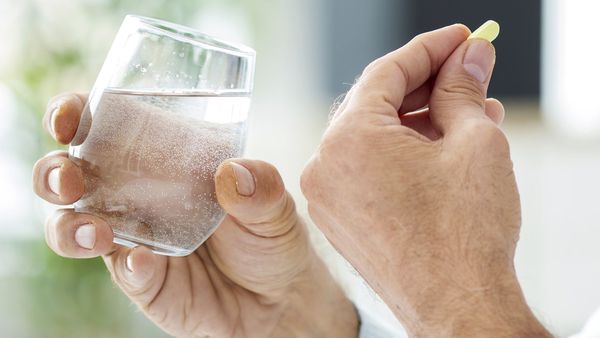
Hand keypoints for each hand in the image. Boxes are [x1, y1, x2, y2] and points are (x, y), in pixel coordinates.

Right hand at [33, 93, 357, 337]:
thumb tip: (232, 173)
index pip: (105, 127)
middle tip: (70, 180)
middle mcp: (135, 195)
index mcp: (161, 159)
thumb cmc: (268, 236)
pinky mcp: (144, 281)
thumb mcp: (275, 206)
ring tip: (96, 231)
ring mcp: (134, 239)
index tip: (70, 118)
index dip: (75, 116)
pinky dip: (128, 266)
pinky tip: (144, 262)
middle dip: (56, 173)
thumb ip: (261, 187)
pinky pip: (123, 272)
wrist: (278, 297)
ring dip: (71, 226)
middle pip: (72, 176)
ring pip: (75, 228)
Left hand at [301, 25, 550, 336]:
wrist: (457, 309)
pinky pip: (367, 171)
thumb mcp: (475, 142)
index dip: (430, 49)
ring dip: (419, 123)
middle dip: (427, 87)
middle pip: (376, 104)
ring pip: (373, 139)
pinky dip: (401, 156)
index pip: (387, 71)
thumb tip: (468, 58)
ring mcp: (328, 196)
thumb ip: (463, 89)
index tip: (461, 40)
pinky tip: (440, 152)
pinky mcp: (340, 220)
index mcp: (350, 137)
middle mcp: (326, 164)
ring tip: (469, 116)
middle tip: (468, 75)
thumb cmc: (465, 234)